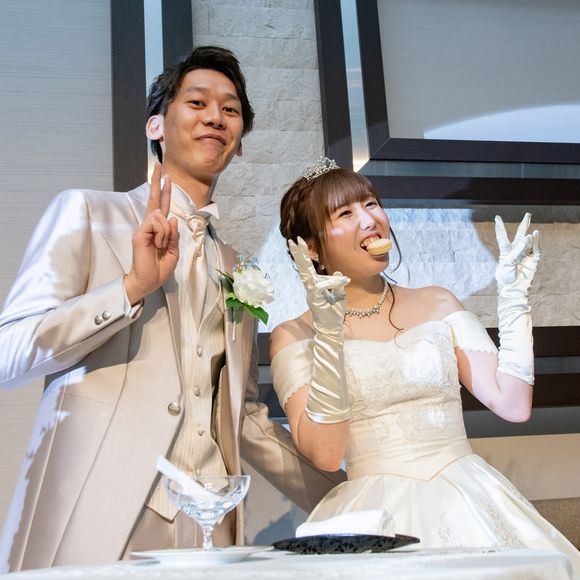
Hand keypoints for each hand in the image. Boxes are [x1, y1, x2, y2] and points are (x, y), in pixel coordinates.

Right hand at [124, 163, 179, 304]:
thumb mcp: (173, 250)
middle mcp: (149, 225)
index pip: (161, 206)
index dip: (164, 191)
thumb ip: (173, 234)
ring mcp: (143, 228)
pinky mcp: (139, 233)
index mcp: (158, 229)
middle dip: (156, 182)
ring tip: (161, 246)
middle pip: (153, 200)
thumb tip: (171, 217)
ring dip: (166, 232)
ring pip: (161, 215)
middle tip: (159, 165)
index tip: (166, 176)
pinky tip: (158, 245)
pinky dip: (162, 235)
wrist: (148, 281)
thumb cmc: (159, 268)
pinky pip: (156, 223)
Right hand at [288, 237, 349, 336]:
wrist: (332, 329)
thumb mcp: (340, 296)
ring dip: (319, 272)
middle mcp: (311, 289)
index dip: (303, 255)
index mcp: (315, 286)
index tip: (299, 241)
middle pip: (303, 269)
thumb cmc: (334, 313)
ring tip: (326, 279)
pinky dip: (329, 284)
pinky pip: (319, 288)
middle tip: (293, 240)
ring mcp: (311, 295)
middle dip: (299, 254)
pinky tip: (337, 284)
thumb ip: (338, 284)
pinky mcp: (315, 301)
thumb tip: (339, 273)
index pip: (307, 268)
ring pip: (311, 278)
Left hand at [494, 212, 540, 292]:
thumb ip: (516, 250)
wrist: (513, 288)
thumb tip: (527, 238)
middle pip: (520, 235)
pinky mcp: (533, 259)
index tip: (497, 218)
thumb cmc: (506, 277)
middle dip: (524, 224)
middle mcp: (516, 251)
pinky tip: (534, 234)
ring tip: (531, 232)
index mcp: (505, 251)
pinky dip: (535, 241)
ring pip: (528, 241)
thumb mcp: (507, 262)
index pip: (502, 236)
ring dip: (529, 236)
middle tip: (528, 214)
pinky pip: (535, 248)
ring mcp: (525, 254)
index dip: (500, 227)